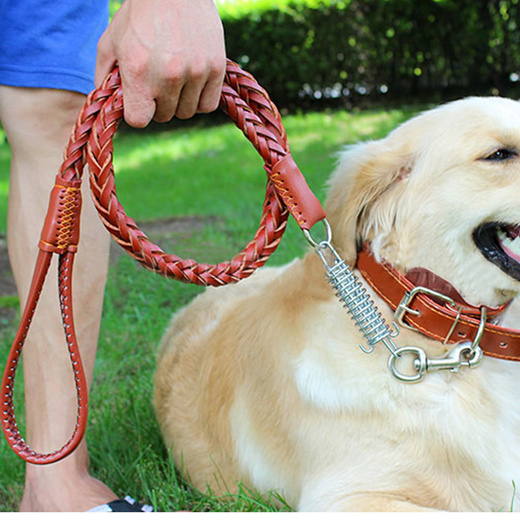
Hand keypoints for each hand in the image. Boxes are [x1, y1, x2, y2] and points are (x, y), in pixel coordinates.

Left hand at [95, 0, 225, 126]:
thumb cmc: (139, 14)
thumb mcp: (110, 41)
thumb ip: (104, 77)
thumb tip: (108, 105)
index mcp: (138, 71)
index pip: (139, 120)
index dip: (137, 112)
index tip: (139, 100)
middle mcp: (168, 75)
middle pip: (164, 116)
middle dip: (158, 103)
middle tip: (157, 82)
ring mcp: (195, 73)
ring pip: (186, 112)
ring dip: (179, 101)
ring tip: (175, 79)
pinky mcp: (215, 68)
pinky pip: (207, 105)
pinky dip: (200, 99)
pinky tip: (192, 83)